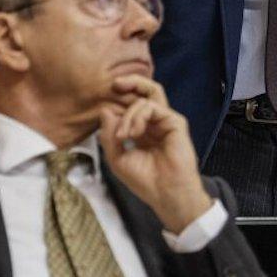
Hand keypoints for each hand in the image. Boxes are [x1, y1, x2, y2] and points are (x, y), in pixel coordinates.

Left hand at [98, 74, 212, 232]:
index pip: (130, 106)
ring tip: (123, 134)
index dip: (116, 102)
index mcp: (141, 130)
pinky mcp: (175, 122)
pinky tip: (132, 134)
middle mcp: (154, 122)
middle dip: (130, 82)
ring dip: (128, 113)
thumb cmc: (144, 180)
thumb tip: (105, 110)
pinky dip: (137, 117)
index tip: (102, 105)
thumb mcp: (117, 158)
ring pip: (146, 97)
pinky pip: (152, 107)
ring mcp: (165, 121)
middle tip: (114, 84)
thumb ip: (109, 134)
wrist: (165, 194)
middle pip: (145, 92)